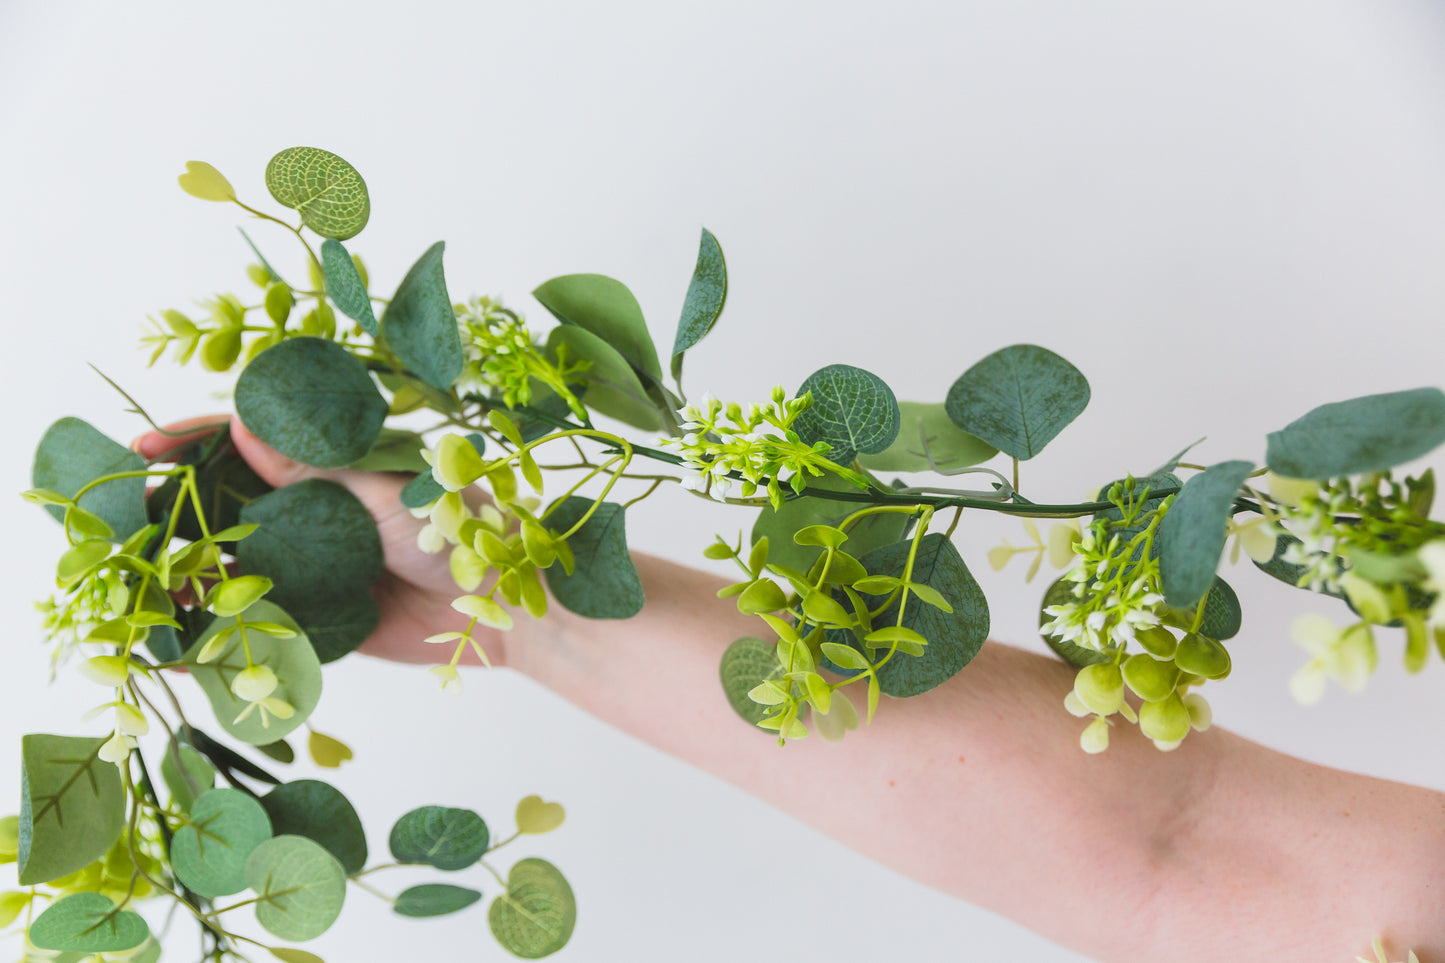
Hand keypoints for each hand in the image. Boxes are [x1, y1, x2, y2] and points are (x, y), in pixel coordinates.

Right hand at [132, 414, 505, 667]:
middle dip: (173, 511)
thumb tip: (240, 426)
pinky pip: (260, 621)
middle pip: (225, 504)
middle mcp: (312, 511)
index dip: (192, 441)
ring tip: (148, 584)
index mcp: (330, 466)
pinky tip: (183, 643)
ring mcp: (312, 564)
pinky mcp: (321, 618)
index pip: (247, 442)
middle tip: (126, 524)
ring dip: (187, 572)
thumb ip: (312, 467)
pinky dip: (220, 631)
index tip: (142, 447)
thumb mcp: (382, 489)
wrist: (506, 606)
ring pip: (231, 564)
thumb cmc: (459, 529)